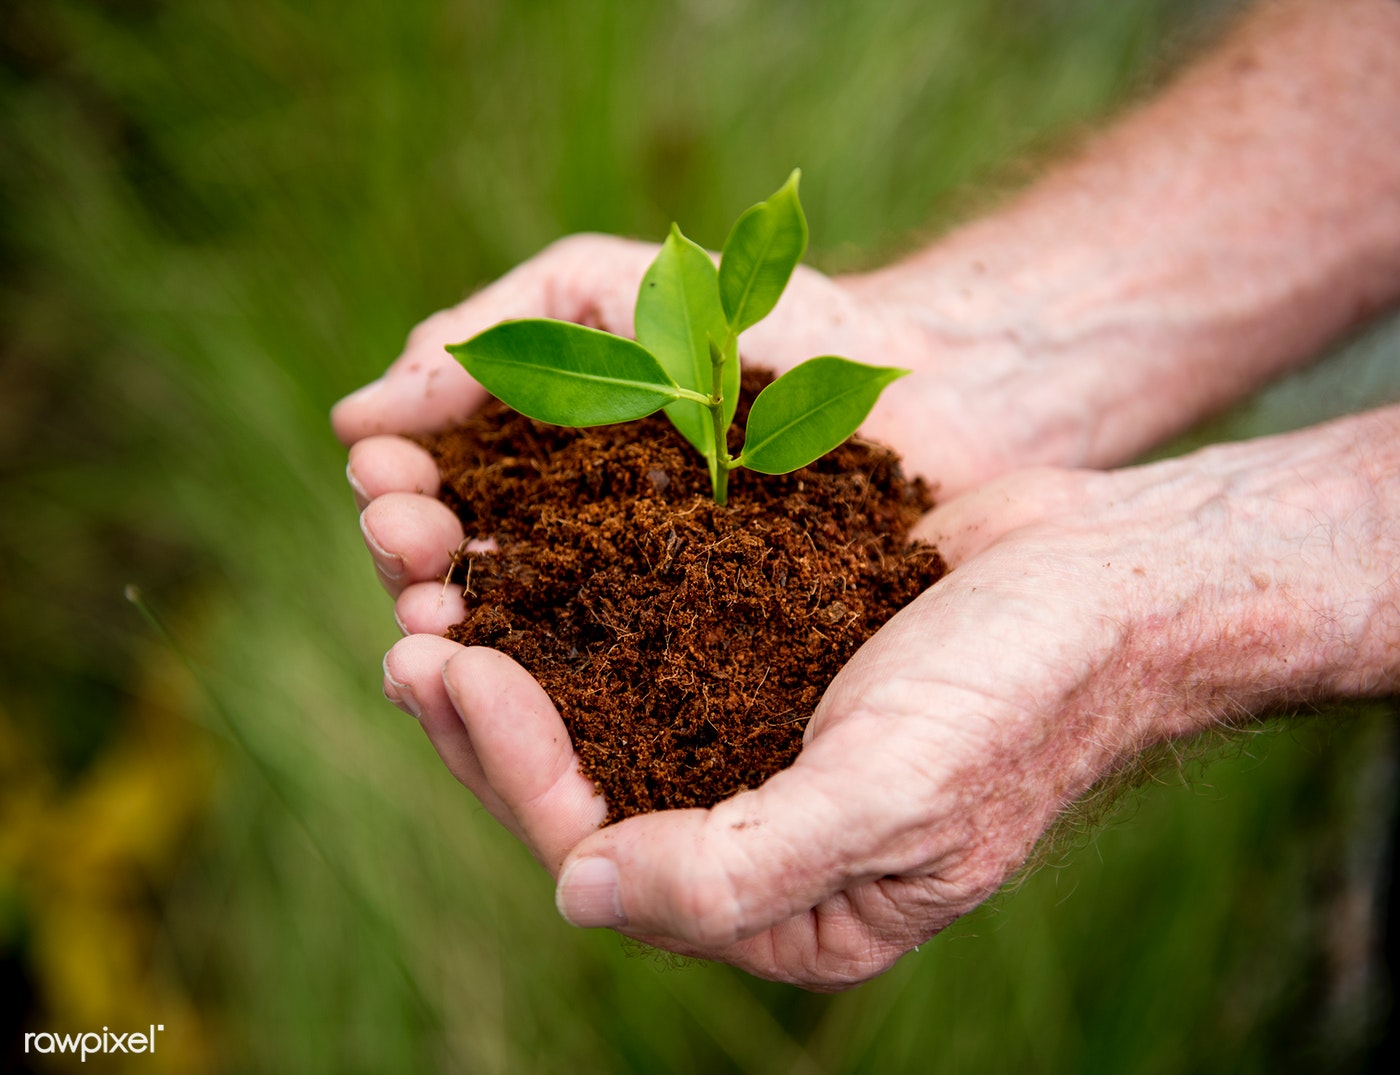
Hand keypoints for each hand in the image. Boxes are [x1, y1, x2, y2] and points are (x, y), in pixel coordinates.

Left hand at [377, 409, 1398, 988]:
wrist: (1113, 579)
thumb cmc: (1025, 689)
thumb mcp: (893, 792)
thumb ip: (740, 865)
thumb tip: (578, 893)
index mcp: (790, 906)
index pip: (609, 856)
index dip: (515, 770)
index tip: (453, 666)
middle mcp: (759, 833)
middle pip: (585, 792)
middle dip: (488, 723)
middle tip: (411, 637)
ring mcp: (760, 741)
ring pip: (602, 715)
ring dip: (520, 658)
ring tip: (437, 592)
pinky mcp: (767, 656)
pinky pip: (648, 641)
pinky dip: (583, 604)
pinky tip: (529, 553)